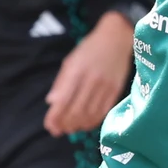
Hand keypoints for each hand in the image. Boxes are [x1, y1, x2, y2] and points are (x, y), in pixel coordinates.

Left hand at [44, 11, 134, 136]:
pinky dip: (93, 121)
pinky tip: (86, 124)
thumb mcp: (71, 60)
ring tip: (70, 129)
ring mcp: (105, 85)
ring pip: (90, 113)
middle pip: (76, 110)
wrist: (117, 37)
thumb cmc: (90, 48)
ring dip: (78, 125)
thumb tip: (51, 102)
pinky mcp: (116, 89)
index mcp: (76, 71)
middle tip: (58, 130)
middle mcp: (91, 79)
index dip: (55, 117)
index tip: (49, 126)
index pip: (63, 100)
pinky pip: (104, 110)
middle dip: (65, 124)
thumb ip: (61, 82)